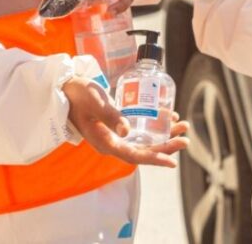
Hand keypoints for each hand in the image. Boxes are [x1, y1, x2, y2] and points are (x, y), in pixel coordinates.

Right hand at [62, 77, 188, 166]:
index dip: (155, 158)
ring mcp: (115, 135)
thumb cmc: (79, 95)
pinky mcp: (117, 125)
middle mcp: (112, 142)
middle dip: (166, 145)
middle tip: (186, 138)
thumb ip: (111, 116)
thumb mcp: (96, 103)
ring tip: (183, 125)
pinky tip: (167, 116)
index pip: (135, 156)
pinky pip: (139, 130)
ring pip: (144, 140)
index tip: (173, 161)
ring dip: (164, 135)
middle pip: (144, 149)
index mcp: (106, 143)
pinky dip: (154, 124)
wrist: (65, 89)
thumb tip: (127, 131)